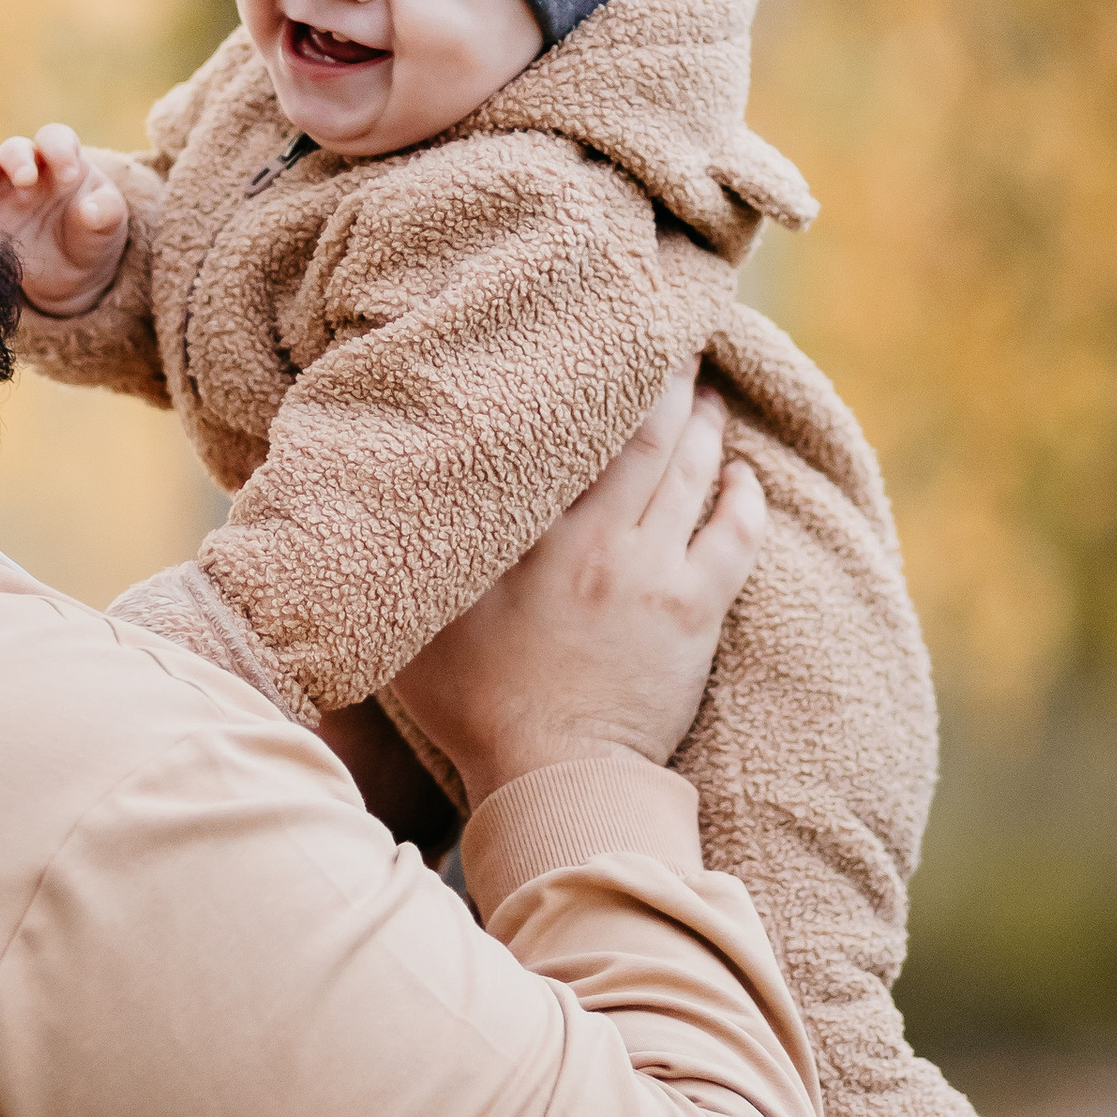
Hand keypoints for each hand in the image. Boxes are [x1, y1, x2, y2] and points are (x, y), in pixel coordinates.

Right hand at [0, 123, 129, 316]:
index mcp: (63, 161)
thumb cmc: (93, 237)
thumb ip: (106, 213)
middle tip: (26, 179)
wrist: (72, 275)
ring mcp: (5, 192)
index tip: (69, 175)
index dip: (59, 149)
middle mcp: (30, 170)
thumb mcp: (109, 226)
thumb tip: (90, 211)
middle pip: (15, 149)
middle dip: (18, 159)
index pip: (55, 138)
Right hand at [390, 365, 764, 804]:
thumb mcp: (419, 621)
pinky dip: (743, 496)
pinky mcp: (696, 611)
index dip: (590, 379)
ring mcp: (654, 572)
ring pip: (692, 472)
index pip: (569, 432)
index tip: (596, 339)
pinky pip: (737, 534)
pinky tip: (743, 475)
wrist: (553, 777)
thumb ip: (417, 551)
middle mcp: (597, 537)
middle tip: (672, 343)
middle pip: (645, 433)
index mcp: (530, 532)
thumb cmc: (474, 705)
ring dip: (704, 427)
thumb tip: (372, 493)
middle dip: (663, 381)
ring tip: (706, 397)